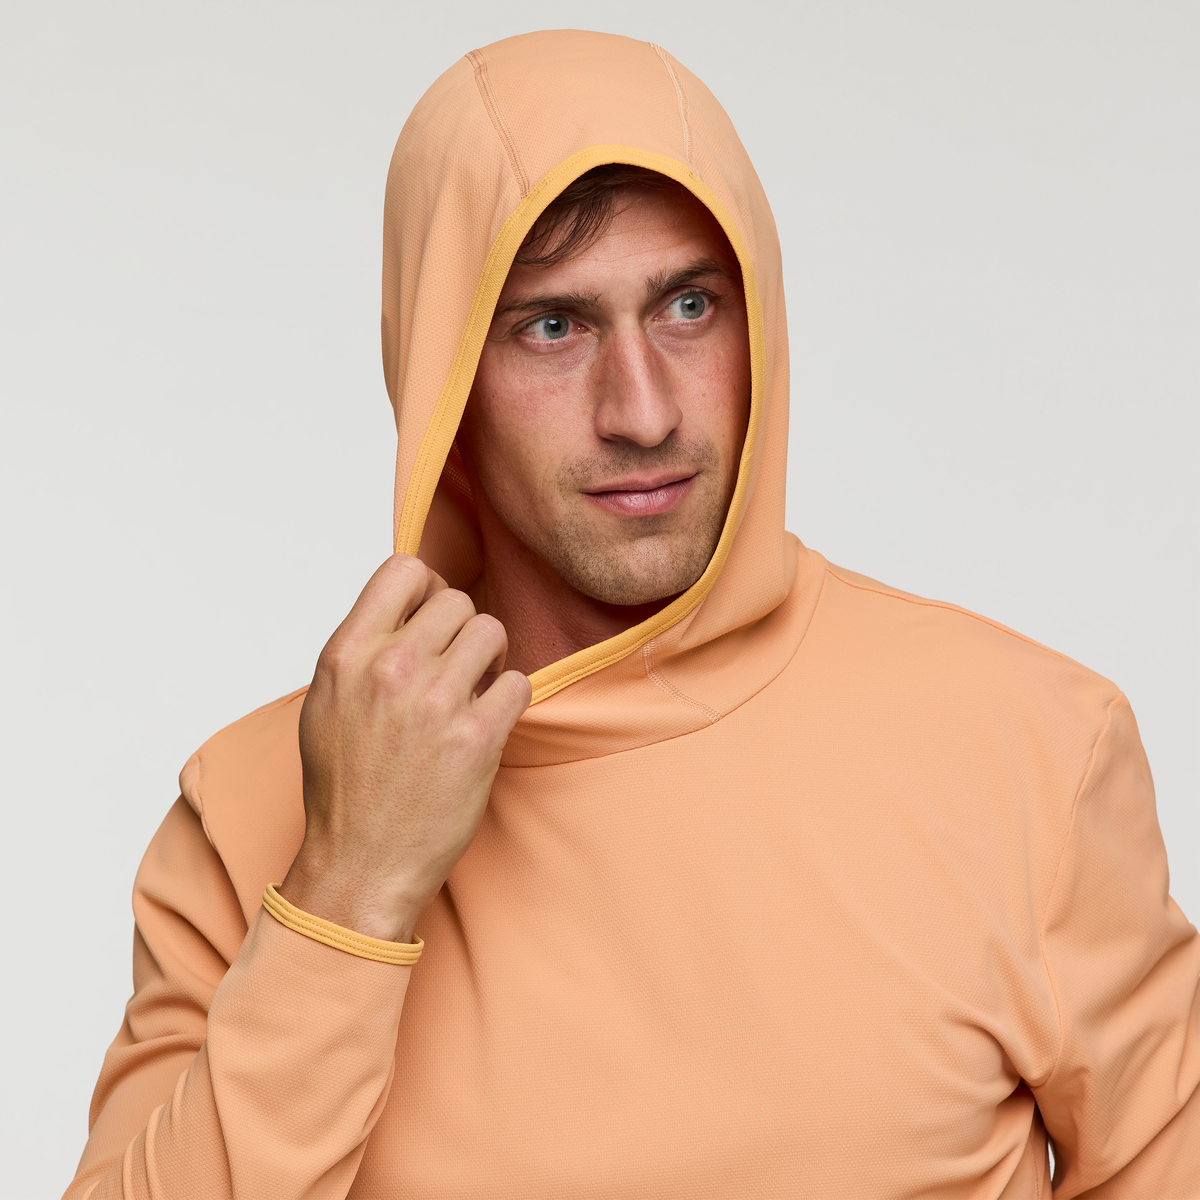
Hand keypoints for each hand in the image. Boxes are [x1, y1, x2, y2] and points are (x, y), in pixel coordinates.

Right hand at [279, 554, 530, 942]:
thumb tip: (410, 606)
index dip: (427, 588)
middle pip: (457, 600)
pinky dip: (510, 699)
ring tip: (476, 690)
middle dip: (464, 629)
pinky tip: (489, 721)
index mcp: (346, 654)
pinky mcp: (476, 738)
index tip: (431, 618)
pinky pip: (518, 682)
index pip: (403, 568)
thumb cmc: (344, 786)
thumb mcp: (328, 702)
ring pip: (492, 631)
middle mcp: (389, 669)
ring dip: (492, 658)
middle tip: (460, 665)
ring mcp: (434, 702)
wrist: (360, 865)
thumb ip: (365, 648)